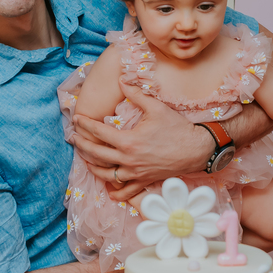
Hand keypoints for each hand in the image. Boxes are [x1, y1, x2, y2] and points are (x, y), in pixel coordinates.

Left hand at [72, 80, 209, 200]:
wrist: (197, 150)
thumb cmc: (178, 128)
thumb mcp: (156, 108)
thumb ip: (136, 94)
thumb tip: (122, 80)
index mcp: (129, 141)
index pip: (99, 133)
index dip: (85, 125)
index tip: (76, 120)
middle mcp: (129, 160)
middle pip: (97, 155)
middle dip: (82, 146)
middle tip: (74, 139)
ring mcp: (136, 173)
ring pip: (106, 175)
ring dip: (93, 167)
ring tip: (86, 160)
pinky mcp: (144, 181)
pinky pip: (125, 191)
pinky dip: (115, 191)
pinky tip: (109, 188)